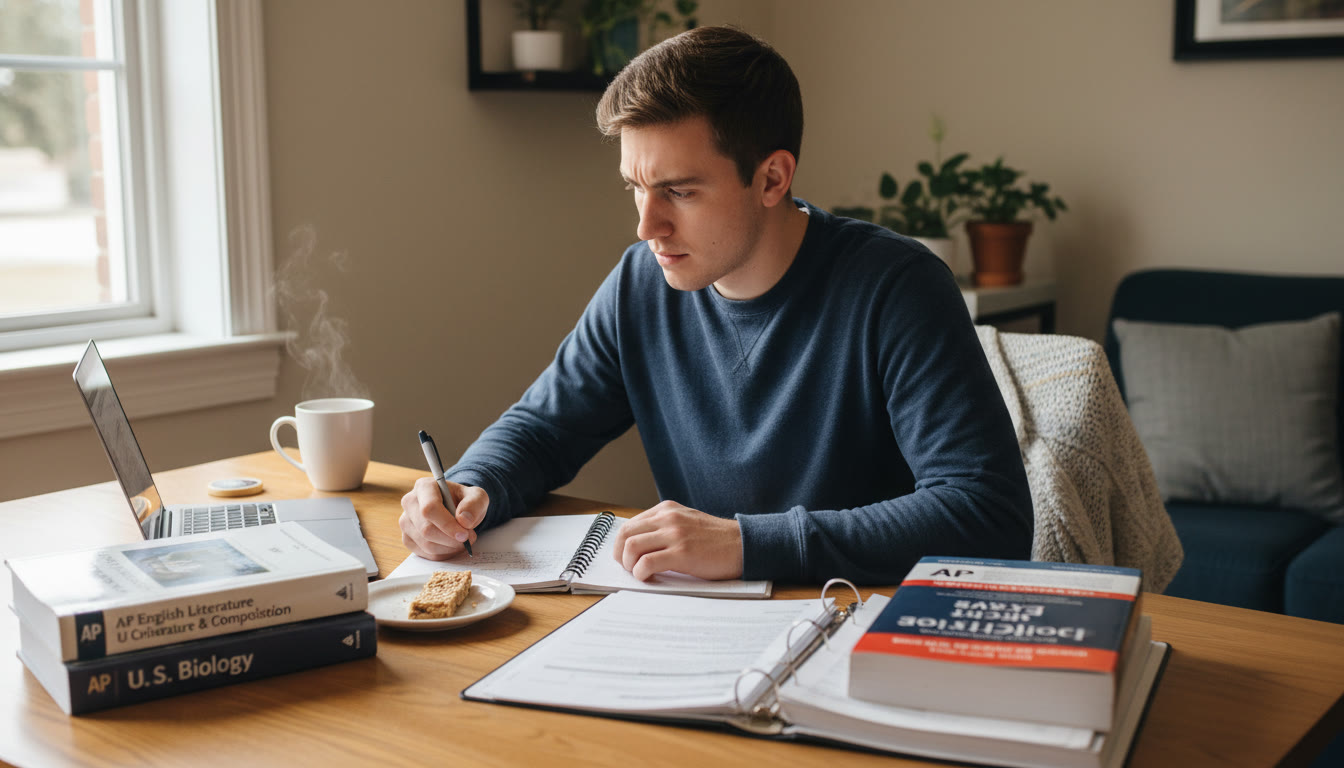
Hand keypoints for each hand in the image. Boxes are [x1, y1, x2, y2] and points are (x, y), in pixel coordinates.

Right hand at [399, 477, 487, 559]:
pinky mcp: (407, 538)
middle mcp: (410, 502)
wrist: (456, 509)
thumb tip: (464, 520)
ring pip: (426, 544)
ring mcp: (406, 521)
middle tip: (468, 539)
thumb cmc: (464, 501)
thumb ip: (474, 504)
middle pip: (426, 529)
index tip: (464, 534)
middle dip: (451, 539)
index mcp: (424, 487)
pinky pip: (424, 553)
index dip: (447, 524)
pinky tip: (452, 546)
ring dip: (449, 548)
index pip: (429, 508)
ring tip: (462, 542)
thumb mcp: (477, 496)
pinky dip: (443, 554)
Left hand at [611, 501, 743, 580]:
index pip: (629, 524)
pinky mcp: (681, 553)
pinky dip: (641, 574)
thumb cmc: (716, 539)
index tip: (625, 557)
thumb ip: (664, 527)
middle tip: (628, 568)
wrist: (743, 544)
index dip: (621, 544)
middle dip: (620, 555)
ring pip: (631, 548)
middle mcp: (668, 518)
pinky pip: (646, 563)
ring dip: (629, 565)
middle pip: (625, 534)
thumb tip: (638, 546)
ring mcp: (674, 534)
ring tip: (639, 573)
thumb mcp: (686, 522)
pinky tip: (649, 578)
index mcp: (667, 509)